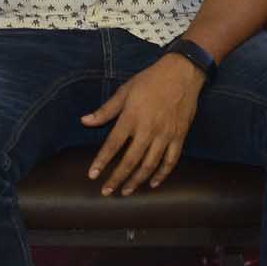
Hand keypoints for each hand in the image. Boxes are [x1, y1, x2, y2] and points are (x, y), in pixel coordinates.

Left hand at [80, 52, 204, 195]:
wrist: (182, 73)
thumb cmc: (150, 80)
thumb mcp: (125, 91)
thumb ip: (105, 110)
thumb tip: (84, 121)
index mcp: (132, 117)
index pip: (113, 144)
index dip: (102, 161)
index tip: (92, 175)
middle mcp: (148, 129)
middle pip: (130, 160)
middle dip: (117, 178)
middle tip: (107, 191)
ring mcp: (165, 135)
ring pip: (150, 165)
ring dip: (136, 181)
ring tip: (126, 191)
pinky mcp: (179, 137)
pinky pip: (170, 161)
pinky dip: (162, 174)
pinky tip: (152, 183)